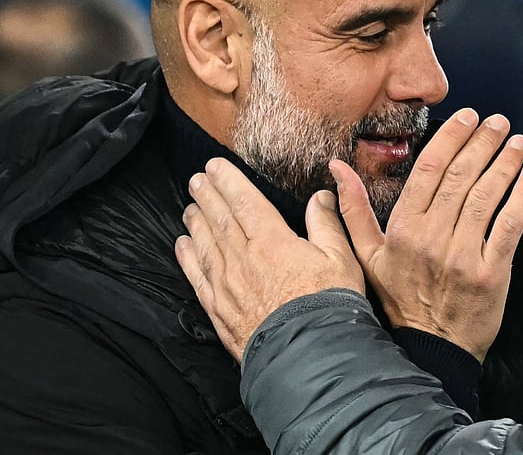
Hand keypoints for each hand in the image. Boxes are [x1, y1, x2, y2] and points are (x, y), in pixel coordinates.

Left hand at [175, 158, 364, 360]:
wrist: (310, 355)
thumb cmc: (329, 305)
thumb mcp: (340, 258)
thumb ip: (326, 224)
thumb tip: (321, 196)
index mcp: (272, 240)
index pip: (244, 201)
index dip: (228, 181)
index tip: (214, 166)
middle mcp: (243, 258)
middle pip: (219, 219)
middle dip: (207, 195)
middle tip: (197, 179)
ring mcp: (227, 284)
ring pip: (205, 244)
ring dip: (196, 222)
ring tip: (190, 206)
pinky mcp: (220, 310)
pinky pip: (198, 276)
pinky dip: (187, 258)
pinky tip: (182, 245)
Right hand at [333, 107, 522, 361]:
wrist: (432, 347)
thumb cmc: (400, 298)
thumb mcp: (366, 256)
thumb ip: (353, 210)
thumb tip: (336, 167)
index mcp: (402, 229)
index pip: (428, 170)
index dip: (450, 138)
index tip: (467, 117)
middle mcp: (431, 238)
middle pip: (460, 176)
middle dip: (482, 142)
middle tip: (498, 121)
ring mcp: (462, 255)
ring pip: (486, 196)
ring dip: (506, 162)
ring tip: (518, 141)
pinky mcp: (491, 272)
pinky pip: (509, 225)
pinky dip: (522, 197)